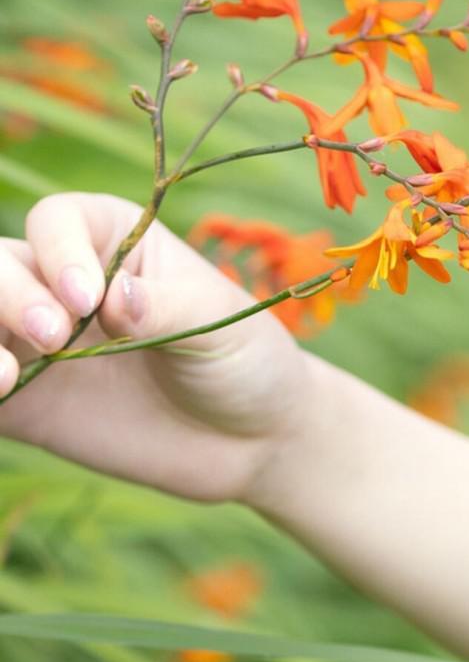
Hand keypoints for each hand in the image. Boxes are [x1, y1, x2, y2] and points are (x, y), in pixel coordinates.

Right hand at [0, 191, 316, 505]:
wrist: (251, 441)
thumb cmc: (244, 359)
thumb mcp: (220, 324)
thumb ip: (165, 307)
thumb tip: (113, 295)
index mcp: (112, 241)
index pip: (55, 221)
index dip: (59, 251)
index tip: (87, 298)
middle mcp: (60, 283)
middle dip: (7, 292)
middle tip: (55, 336)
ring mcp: (35, 342)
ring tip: (5, 375)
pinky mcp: (25, 402)